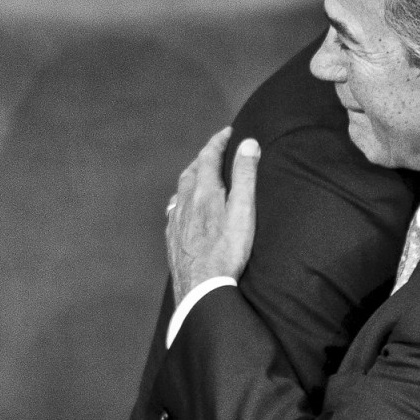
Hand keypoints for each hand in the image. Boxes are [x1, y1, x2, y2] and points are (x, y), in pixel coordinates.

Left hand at [165, 127, 260, 301]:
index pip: (208, 157)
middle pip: (191, 171)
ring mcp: (175, 220)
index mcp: (203, 192)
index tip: (227, 132)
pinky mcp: (172, 238)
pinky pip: (174, 210)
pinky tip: (184, 209)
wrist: (201, 288)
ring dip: (191, 178)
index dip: (218, 141)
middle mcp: (184, 202)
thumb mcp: (243, 211)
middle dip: (203, 158)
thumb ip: (244, 176)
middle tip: (215, 152)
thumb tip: (248, 143)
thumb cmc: (227, 251)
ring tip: (199, 175)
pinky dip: (182, 200)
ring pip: (180, 190)